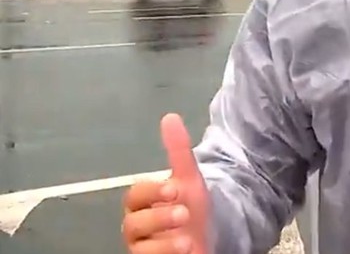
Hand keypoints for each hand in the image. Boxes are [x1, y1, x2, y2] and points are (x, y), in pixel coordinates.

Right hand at [122, 114, 211, 253]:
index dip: (152, 192)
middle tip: (184, 212)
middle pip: (134, 223)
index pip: (136, 195)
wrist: (207, 235)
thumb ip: (178, 151)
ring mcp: (144, 247)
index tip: (175, 188)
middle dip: (158, 218)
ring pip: (140, 247)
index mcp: (143, 202)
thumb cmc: (190, 206)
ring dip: (163, 245)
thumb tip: (170, 117)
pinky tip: (186, 251)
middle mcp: (138, 226)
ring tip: (188, 241)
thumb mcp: (188, 178)